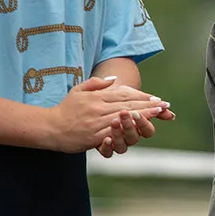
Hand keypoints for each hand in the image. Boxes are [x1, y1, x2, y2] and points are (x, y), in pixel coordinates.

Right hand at [46, 77, 169, 153]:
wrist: (49, 127)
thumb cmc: (65, 109)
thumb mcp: (79, 90)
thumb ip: (96, 84)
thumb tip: (115, 80)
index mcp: (97, 97)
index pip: (124, 95)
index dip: (142, 97)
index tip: (157, 98)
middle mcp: (99, 108)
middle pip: (128, 106)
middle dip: (148, 105)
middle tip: (165, 106)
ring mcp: (96, 122)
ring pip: (123, 118)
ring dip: (142, 116)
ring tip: (157, 114)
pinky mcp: (93, 136)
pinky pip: (113, 132)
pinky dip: (127, 130)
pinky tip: (138, 129)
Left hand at [96, 84, 175, 157]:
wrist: (96, 100)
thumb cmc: (116, 96)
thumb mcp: (131, 94)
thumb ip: (148, 101)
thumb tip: (168, 106)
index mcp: (139, 127)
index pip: (148, 130)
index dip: (144, 122)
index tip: (137, 113)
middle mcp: (129, 137)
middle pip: (135, 138)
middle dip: (130, 126)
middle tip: (123, 114)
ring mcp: (117, 143)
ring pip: (122, 147)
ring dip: (119, 135)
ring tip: (114, 122)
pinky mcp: (102, 146)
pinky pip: (107, 153)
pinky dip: (107, 147)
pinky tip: (106, 139)